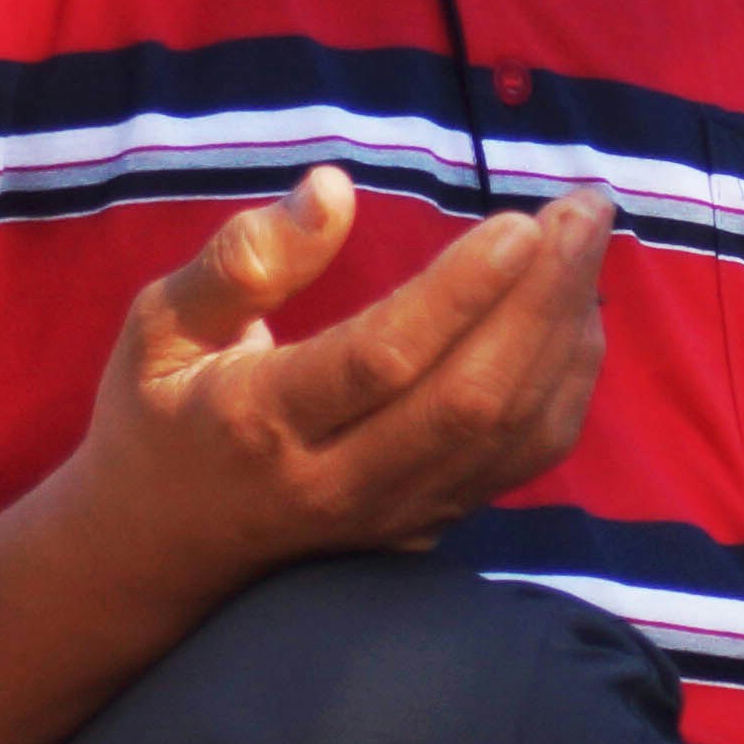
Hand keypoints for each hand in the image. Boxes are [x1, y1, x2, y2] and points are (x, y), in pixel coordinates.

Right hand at [68, 166, 614, 602]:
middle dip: (542, 298)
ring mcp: (394, 515)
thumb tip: (331, 189)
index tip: (519, 222)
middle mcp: (339, 481)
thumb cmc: (158, 417)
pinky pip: (519, 460)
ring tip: (588, 240)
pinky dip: (565, 383)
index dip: (461, 294)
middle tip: (583, 208)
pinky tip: (575, 312)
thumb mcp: (159, 327)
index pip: (382, 360)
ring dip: (566, 333)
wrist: (156, 554)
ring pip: (509, 434)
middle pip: (469, 399)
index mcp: (262, 421)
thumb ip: (240, 261)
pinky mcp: (429, 526)